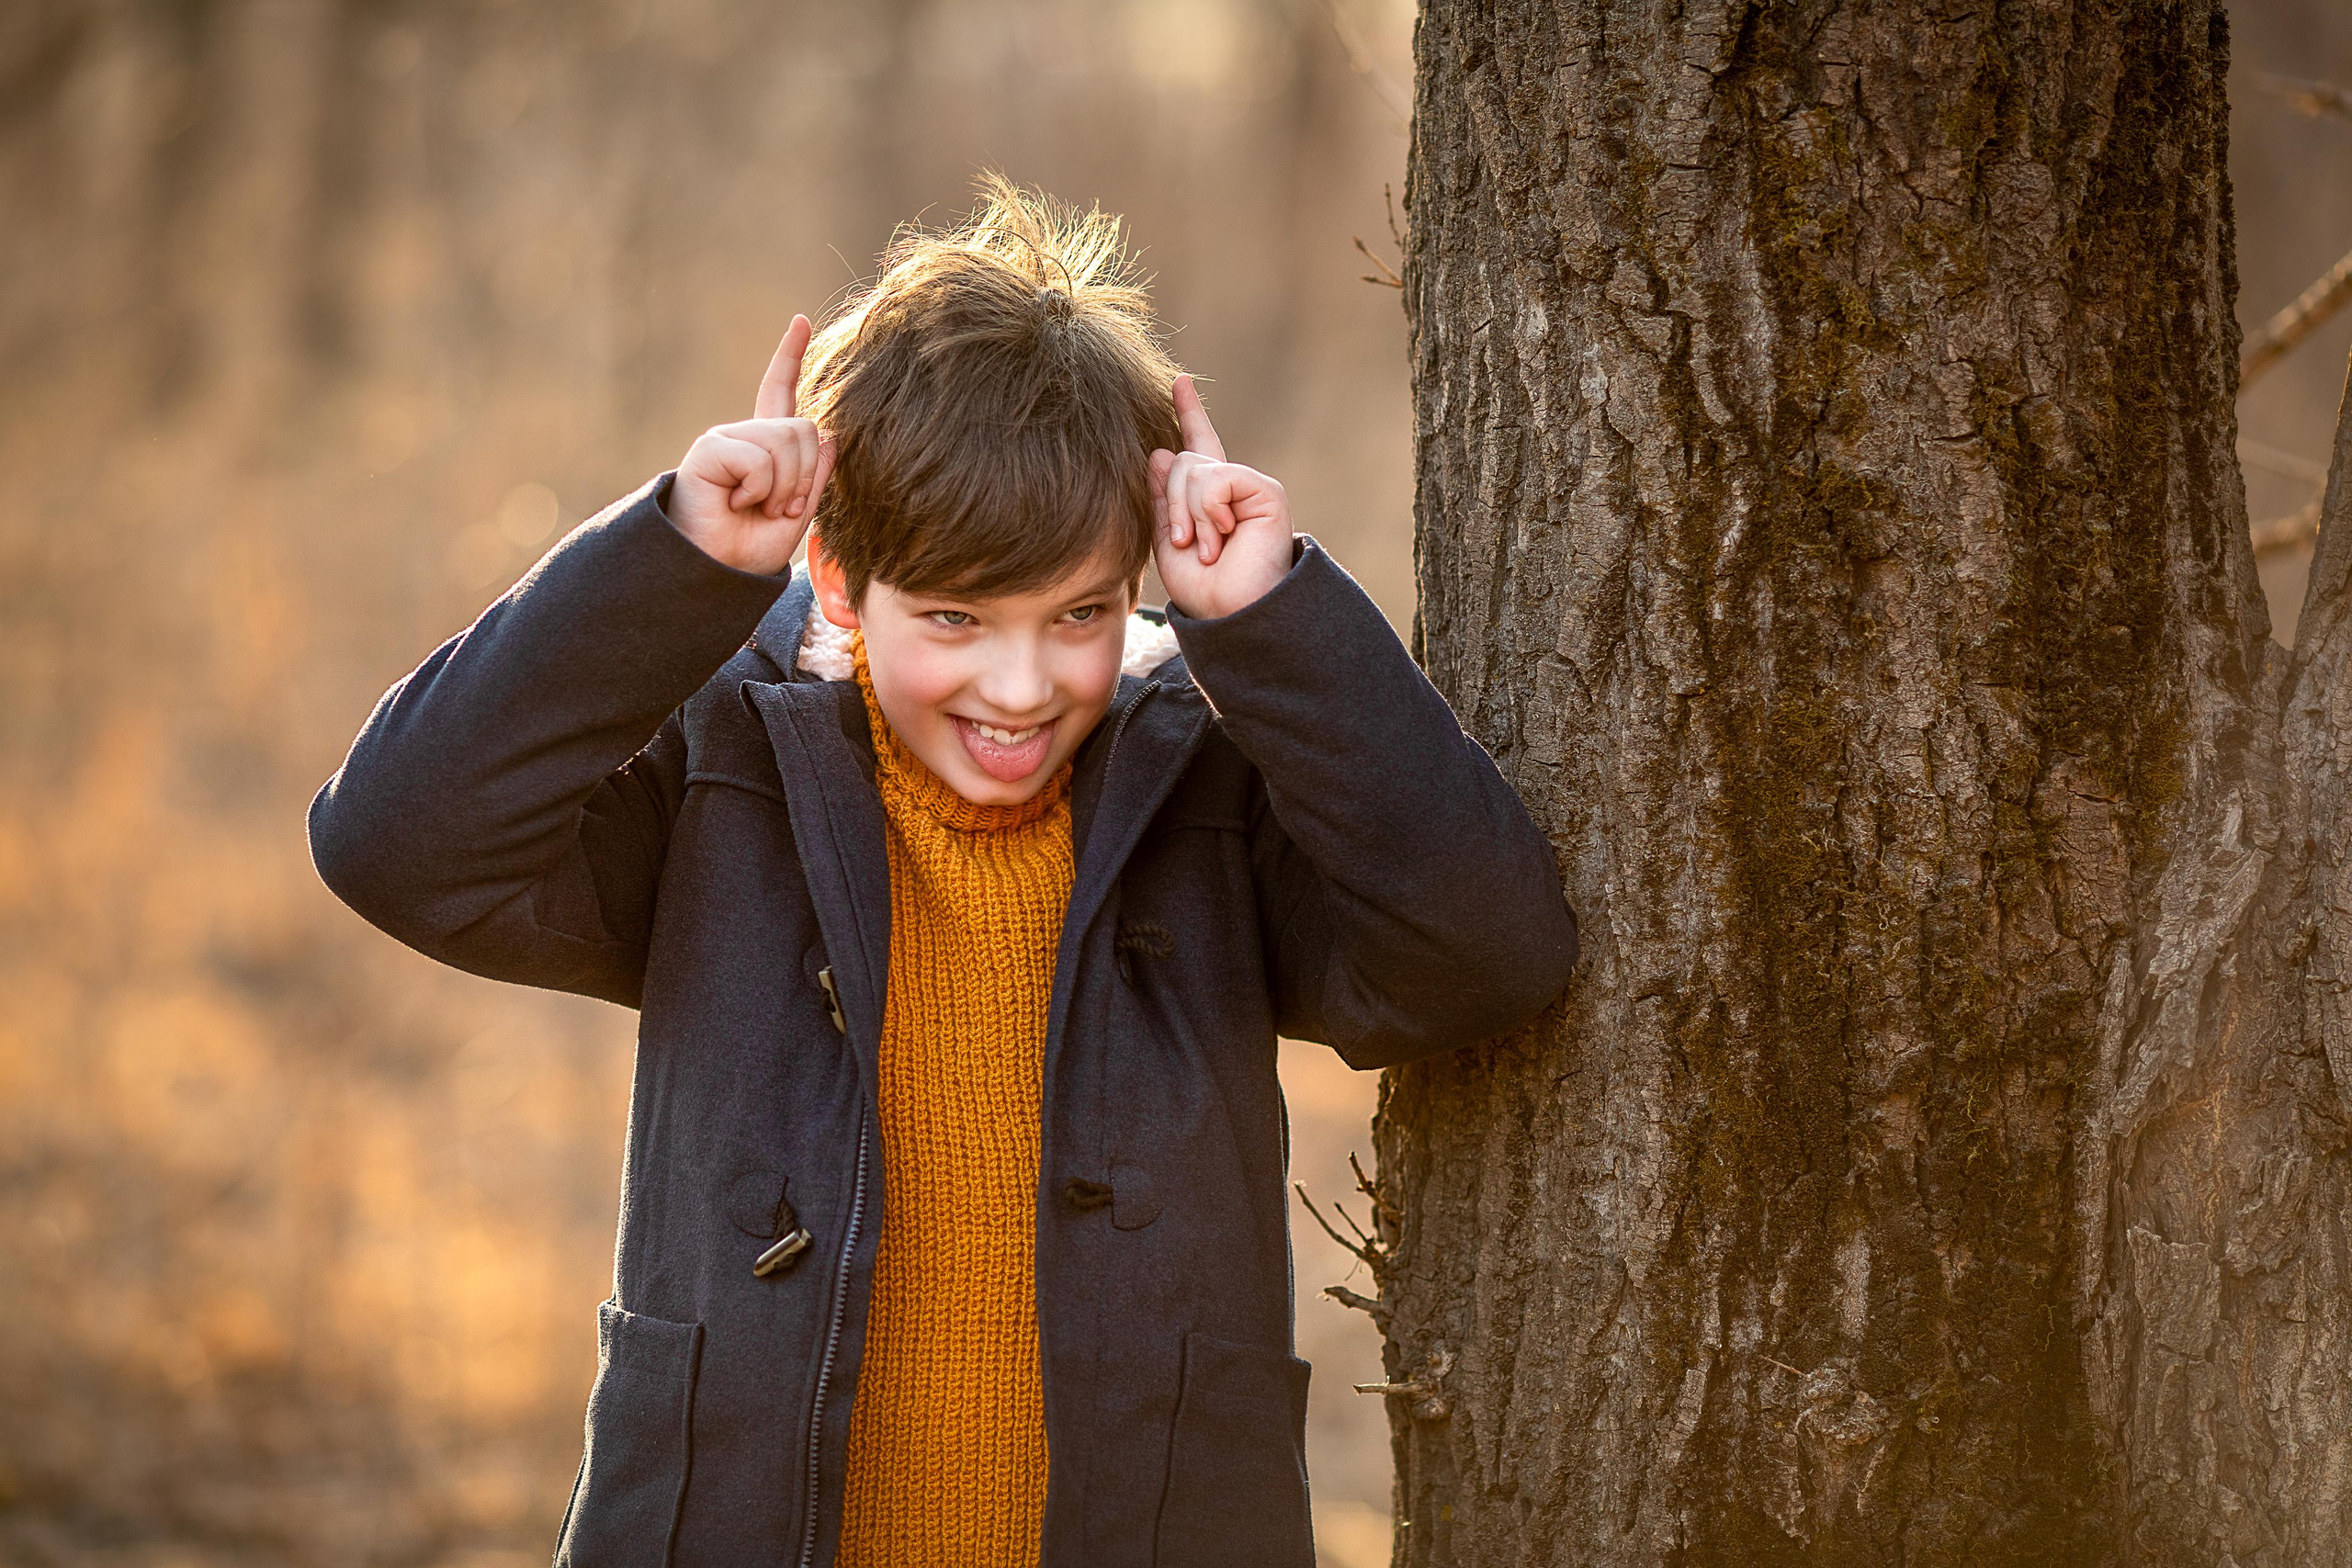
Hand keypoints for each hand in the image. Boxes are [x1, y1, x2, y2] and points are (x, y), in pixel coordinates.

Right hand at [667, 314, 837, 574]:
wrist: (716, 571)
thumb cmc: (750, 547)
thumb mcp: (798, 512)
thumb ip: (815, 475)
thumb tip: (829, 436)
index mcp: (765, 447)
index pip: (780, 392)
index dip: (790, 356)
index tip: (800, 321)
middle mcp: (745, 435)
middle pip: (804, 429)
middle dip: (804, 477)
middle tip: (778, 508)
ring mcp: (725, 438)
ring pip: (786, 442)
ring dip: (783, 488)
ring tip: (756, 507)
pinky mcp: (710, 448)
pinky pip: (759, 459)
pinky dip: (758, 489)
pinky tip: (736, 502)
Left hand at [1149, 375, 1293, 619]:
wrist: (1233, 613)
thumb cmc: (1205, 589)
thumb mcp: (1168, 542)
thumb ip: (1162, 499)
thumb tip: (1160, 451)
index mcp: (1209, 499)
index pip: (1196, 447)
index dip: (1189, 413)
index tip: (1181, 381)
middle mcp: (1231, 487)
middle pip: (1180, 461)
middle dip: (1173, 505)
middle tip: (1189, 544)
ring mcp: (1248, 486)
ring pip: (1193, 470)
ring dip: (1191, 515)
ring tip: (1210, 548)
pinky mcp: (1265, 491)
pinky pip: (1216, 479)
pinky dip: (1210, 510)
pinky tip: (1226, 535)